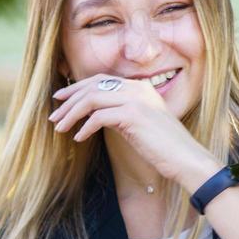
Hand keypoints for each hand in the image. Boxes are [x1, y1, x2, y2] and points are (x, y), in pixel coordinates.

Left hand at [49, 74, 221, 190]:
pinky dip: (84, 128)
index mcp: (139, 87)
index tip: (59, 98)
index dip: (77, 88)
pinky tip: (78, 139)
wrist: (184, 158)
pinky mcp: (134, 115)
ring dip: (71, 115)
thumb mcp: (138, 123)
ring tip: (59, 129)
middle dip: (69, 101)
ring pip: (92, 100)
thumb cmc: (161, 146)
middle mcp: (138, 89)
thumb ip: (118, 112)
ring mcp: (137, 100)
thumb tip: (90, 113)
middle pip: (92, 87)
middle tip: (53, 115)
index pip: (101, 80)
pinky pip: (98, 117)